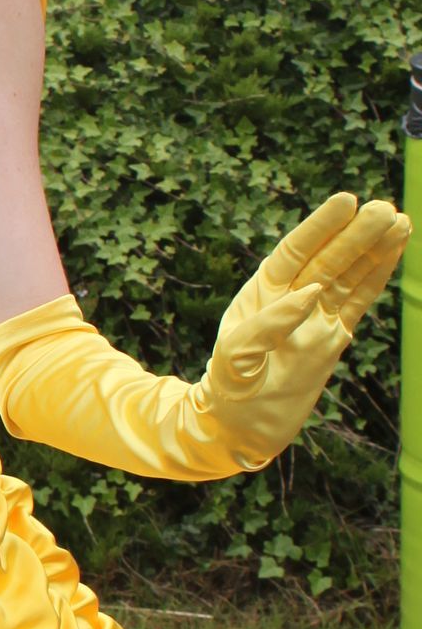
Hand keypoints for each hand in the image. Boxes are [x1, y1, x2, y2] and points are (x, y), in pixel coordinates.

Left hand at [199, 193, 410, 468]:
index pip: (295, 250)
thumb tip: (311, 293)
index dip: (320, 226)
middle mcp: (291, 297)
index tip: (346, 201)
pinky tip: (395, 250)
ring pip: (350, 274)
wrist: (240, 426)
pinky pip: (360, 299)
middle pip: (329, 258)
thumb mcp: (237, 358)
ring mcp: (316, 315)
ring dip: (374, 248)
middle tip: (384, 208)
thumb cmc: (229, 389)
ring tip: (399, 219)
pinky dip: (378, 275)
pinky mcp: (334, 336)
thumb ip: (269, 325)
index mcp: (262, 292)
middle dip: (356, 234)